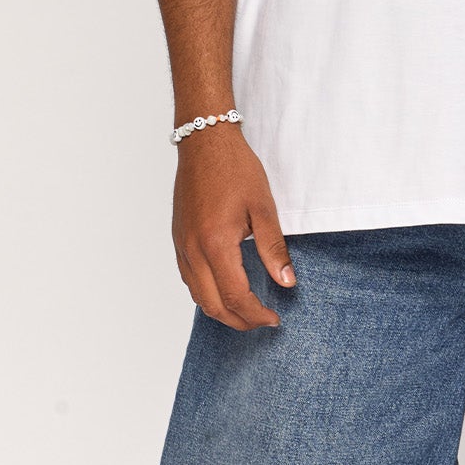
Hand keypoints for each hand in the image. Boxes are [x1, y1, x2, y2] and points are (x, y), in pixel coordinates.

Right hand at [172, 128, 294, 329]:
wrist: (204, 142)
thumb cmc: (235, 169)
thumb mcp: (263, 207)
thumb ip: (274, 248)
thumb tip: (287, 281)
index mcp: (215, 243)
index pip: (235, 296)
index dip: (256, 314)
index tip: (274, 318)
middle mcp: (193, 250)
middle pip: (212, 305)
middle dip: (239, 321)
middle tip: (263, 321)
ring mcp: (182, 246)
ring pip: (197, 296)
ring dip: (222, 310)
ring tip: (247, 310)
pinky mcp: (178, 240)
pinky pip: (189, 279)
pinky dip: (207, 294)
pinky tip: (225, 289)